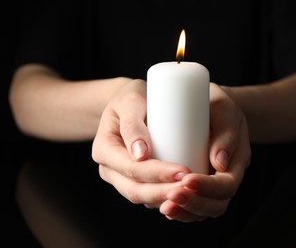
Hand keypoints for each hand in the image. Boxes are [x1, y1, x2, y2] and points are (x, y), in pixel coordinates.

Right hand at [92, 79, 190, 204]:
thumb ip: (132, 124)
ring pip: (143, 198)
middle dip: (164, 192)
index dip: (157, 174)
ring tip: (192, 192)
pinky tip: (185, 194)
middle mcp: (108, 168)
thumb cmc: (131, 97)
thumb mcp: (130, 100)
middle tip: (192, 186)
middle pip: (135, 190)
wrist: (129, 104)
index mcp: (104, 149)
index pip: (131, 168)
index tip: (183, 171)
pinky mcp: (133, 181)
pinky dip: (165, 198)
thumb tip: (140, 154)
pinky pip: (149, 196)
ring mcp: (120, 178)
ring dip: (167, 198)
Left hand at [159, 83, 250, 221]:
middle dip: (193, 203)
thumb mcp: (224, 108)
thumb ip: (226, 132)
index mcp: (237, 160)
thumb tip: (219, 162)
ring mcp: (212, 184)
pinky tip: (162, 205)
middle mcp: (226, 176)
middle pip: (216, 204)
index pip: (227, 185)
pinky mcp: (197, 186)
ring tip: (164, 206)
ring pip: (203, 210)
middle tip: (171, 195)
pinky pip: (192, 207)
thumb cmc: (216, 104)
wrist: (210, 107)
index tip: (186, 179)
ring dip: (184, 212)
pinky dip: (180, 211)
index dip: (208, 187)